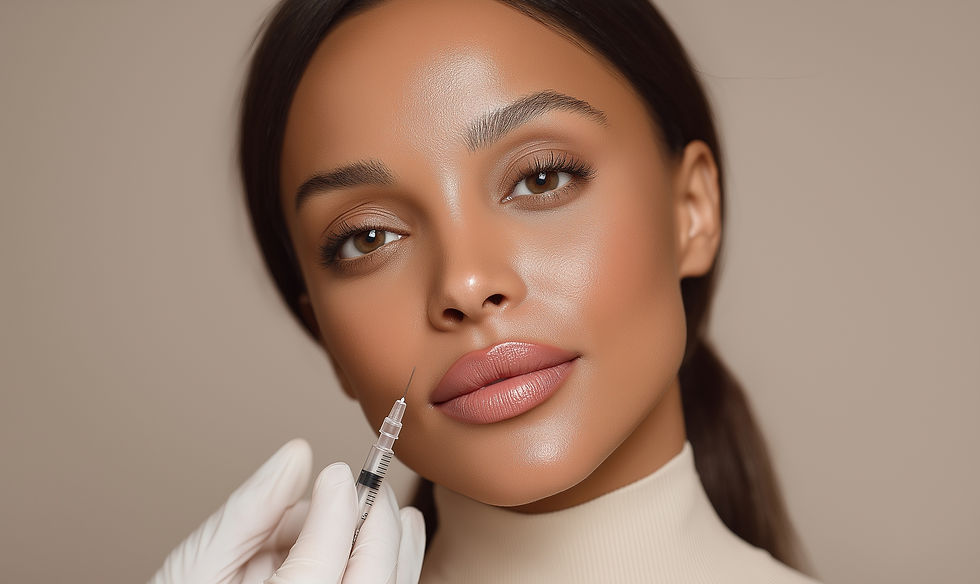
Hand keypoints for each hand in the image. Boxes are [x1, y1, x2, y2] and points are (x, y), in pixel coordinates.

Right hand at [148, 439, 425, 583]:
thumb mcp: (196, 565)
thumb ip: (249, 512)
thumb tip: (298, 457)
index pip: (320, 562)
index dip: (337, 509)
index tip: (337, 472)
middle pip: (369, 578)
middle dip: (377, 524)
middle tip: (367, 486)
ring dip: (393, 546)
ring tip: (386, 510)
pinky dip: (389, 569)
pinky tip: (387, 542)